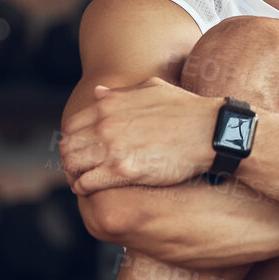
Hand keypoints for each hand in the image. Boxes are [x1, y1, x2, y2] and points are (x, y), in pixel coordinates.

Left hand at [60, 77, 222, 194]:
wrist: (210, 131)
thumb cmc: (187, 109)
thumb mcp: (152, 89)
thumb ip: (121, 93)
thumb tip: (98, 92)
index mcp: (110, 105)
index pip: (72, 125)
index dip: (72, 139)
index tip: (81, 149)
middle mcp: (106, 125)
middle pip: (68, 146)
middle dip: (71, 158)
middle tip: (80, 168)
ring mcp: (113, 149)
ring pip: (73, 165)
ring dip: (75, 174)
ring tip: (82, 180)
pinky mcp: (123, 172)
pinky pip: (88, 183)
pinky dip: (84, 188)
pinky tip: (90, 190)